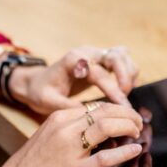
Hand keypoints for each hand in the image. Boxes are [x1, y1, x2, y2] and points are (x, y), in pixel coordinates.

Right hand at [0, 102, 144, 166]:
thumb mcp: (45, 138)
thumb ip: (67, 131)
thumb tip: (95, 131)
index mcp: (57, 118)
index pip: (95, 106)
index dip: (116, 109)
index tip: (126, 116)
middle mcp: (65, 128)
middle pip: (105, 112)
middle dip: (127, 114)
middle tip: (138, 122)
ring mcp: (71, 148)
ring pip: (107, 126)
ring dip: (128, 127)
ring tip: (138, 131)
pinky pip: (106, 156)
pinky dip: (124, 151)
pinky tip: (134, 149)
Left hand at [10, 45, 139, 114]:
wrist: (37, 83)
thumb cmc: (41, 92)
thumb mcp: (47, 101)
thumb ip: (67, 106)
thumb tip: (90, 113)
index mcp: (74, 60)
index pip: (99, 72)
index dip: (112, 89)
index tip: (121, 106)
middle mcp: (87, 53)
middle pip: (117, 55)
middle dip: (125, 77)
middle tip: (125, 100)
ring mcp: (95, 54)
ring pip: (123, 56)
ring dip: (129, 75)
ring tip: (124, 97)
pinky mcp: (101, 60)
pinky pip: (122, 61)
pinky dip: (128, 74)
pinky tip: (123, 92)